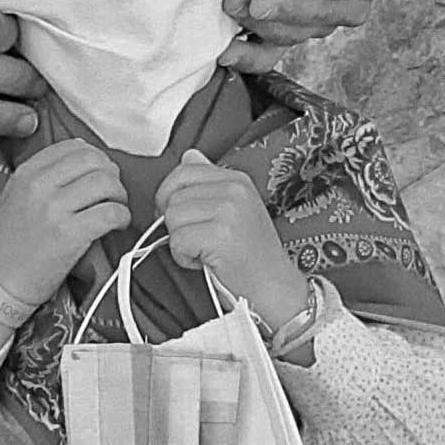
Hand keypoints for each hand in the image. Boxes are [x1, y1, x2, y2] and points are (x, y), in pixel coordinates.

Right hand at [0, 136, 130, 318]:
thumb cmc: (8, 246)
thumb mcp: (15, 197)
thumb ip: (43, 177)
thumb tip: (85, 164)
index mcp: (26, 174)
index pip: (73, 146)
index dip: (95, 158)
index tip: (99, 173)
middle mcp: (39, 186)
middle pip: (94, 160)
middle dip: (111, 174)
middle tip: (112, 191)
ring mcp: (55, 209)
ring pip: (106, 183)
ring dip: (119, 195)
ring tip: (116, 208)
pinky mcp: (71, 235)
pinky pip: (111, 213)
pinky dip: (122, 216)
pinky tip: (117, 224)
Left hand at [157, 150, 302, 328]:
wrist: (274, 288)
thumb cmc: (251, 255)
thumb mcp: (234, 210)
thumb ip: (209, 182)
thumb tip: (188, 155)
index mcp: (237, 179)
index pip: (182, 172)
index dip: (170, 197)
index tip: (182, 218)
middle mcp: (235, 189)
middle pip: (173, 196)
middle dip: (176, 223)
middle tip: (198, 239)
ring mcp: (229, 210)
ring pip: (172, 218)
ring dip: (180, 242)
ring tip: (206, 251)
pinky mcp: (221, 235)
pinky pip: (178, 241)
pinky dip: (184, 257)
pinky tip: (205, 261)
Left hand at [228, 0, 396, 69]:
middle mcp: (352, 3)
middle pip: (317, 16)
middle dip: (280, 8)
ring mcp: (319, 19)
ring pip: (292, 34)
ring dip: (259, 22)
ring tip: (233, 1)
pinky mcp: (289, 28)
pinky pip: (272, 52)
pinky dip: (249, 54)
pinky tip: (229, 50)